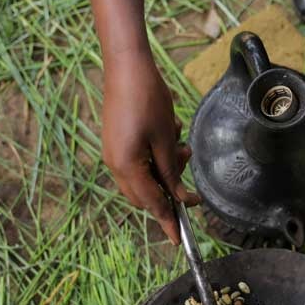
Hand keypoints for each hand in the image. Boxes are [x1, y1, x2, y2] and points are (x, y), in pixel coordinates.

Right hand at [101, 49, 200, 243]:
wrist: (127, 65)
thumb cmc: (148, 99)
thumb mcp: (166, 140)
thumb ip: (172, 173)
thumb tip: (179, 198)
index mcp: (126, 166)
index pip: (151, 203)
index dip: (167, 220)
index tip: (179, 239)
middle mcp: (115, 163)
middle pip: (145, 195)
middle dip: (169, 192)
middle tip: (190, 187)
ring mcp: (113, 152)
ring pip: (144, 178)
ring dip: (166, 171)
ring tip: (181, 149)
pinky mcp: (117, 141)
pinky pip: (139, 161)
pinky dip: (156, 157)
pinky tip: (170, 135)